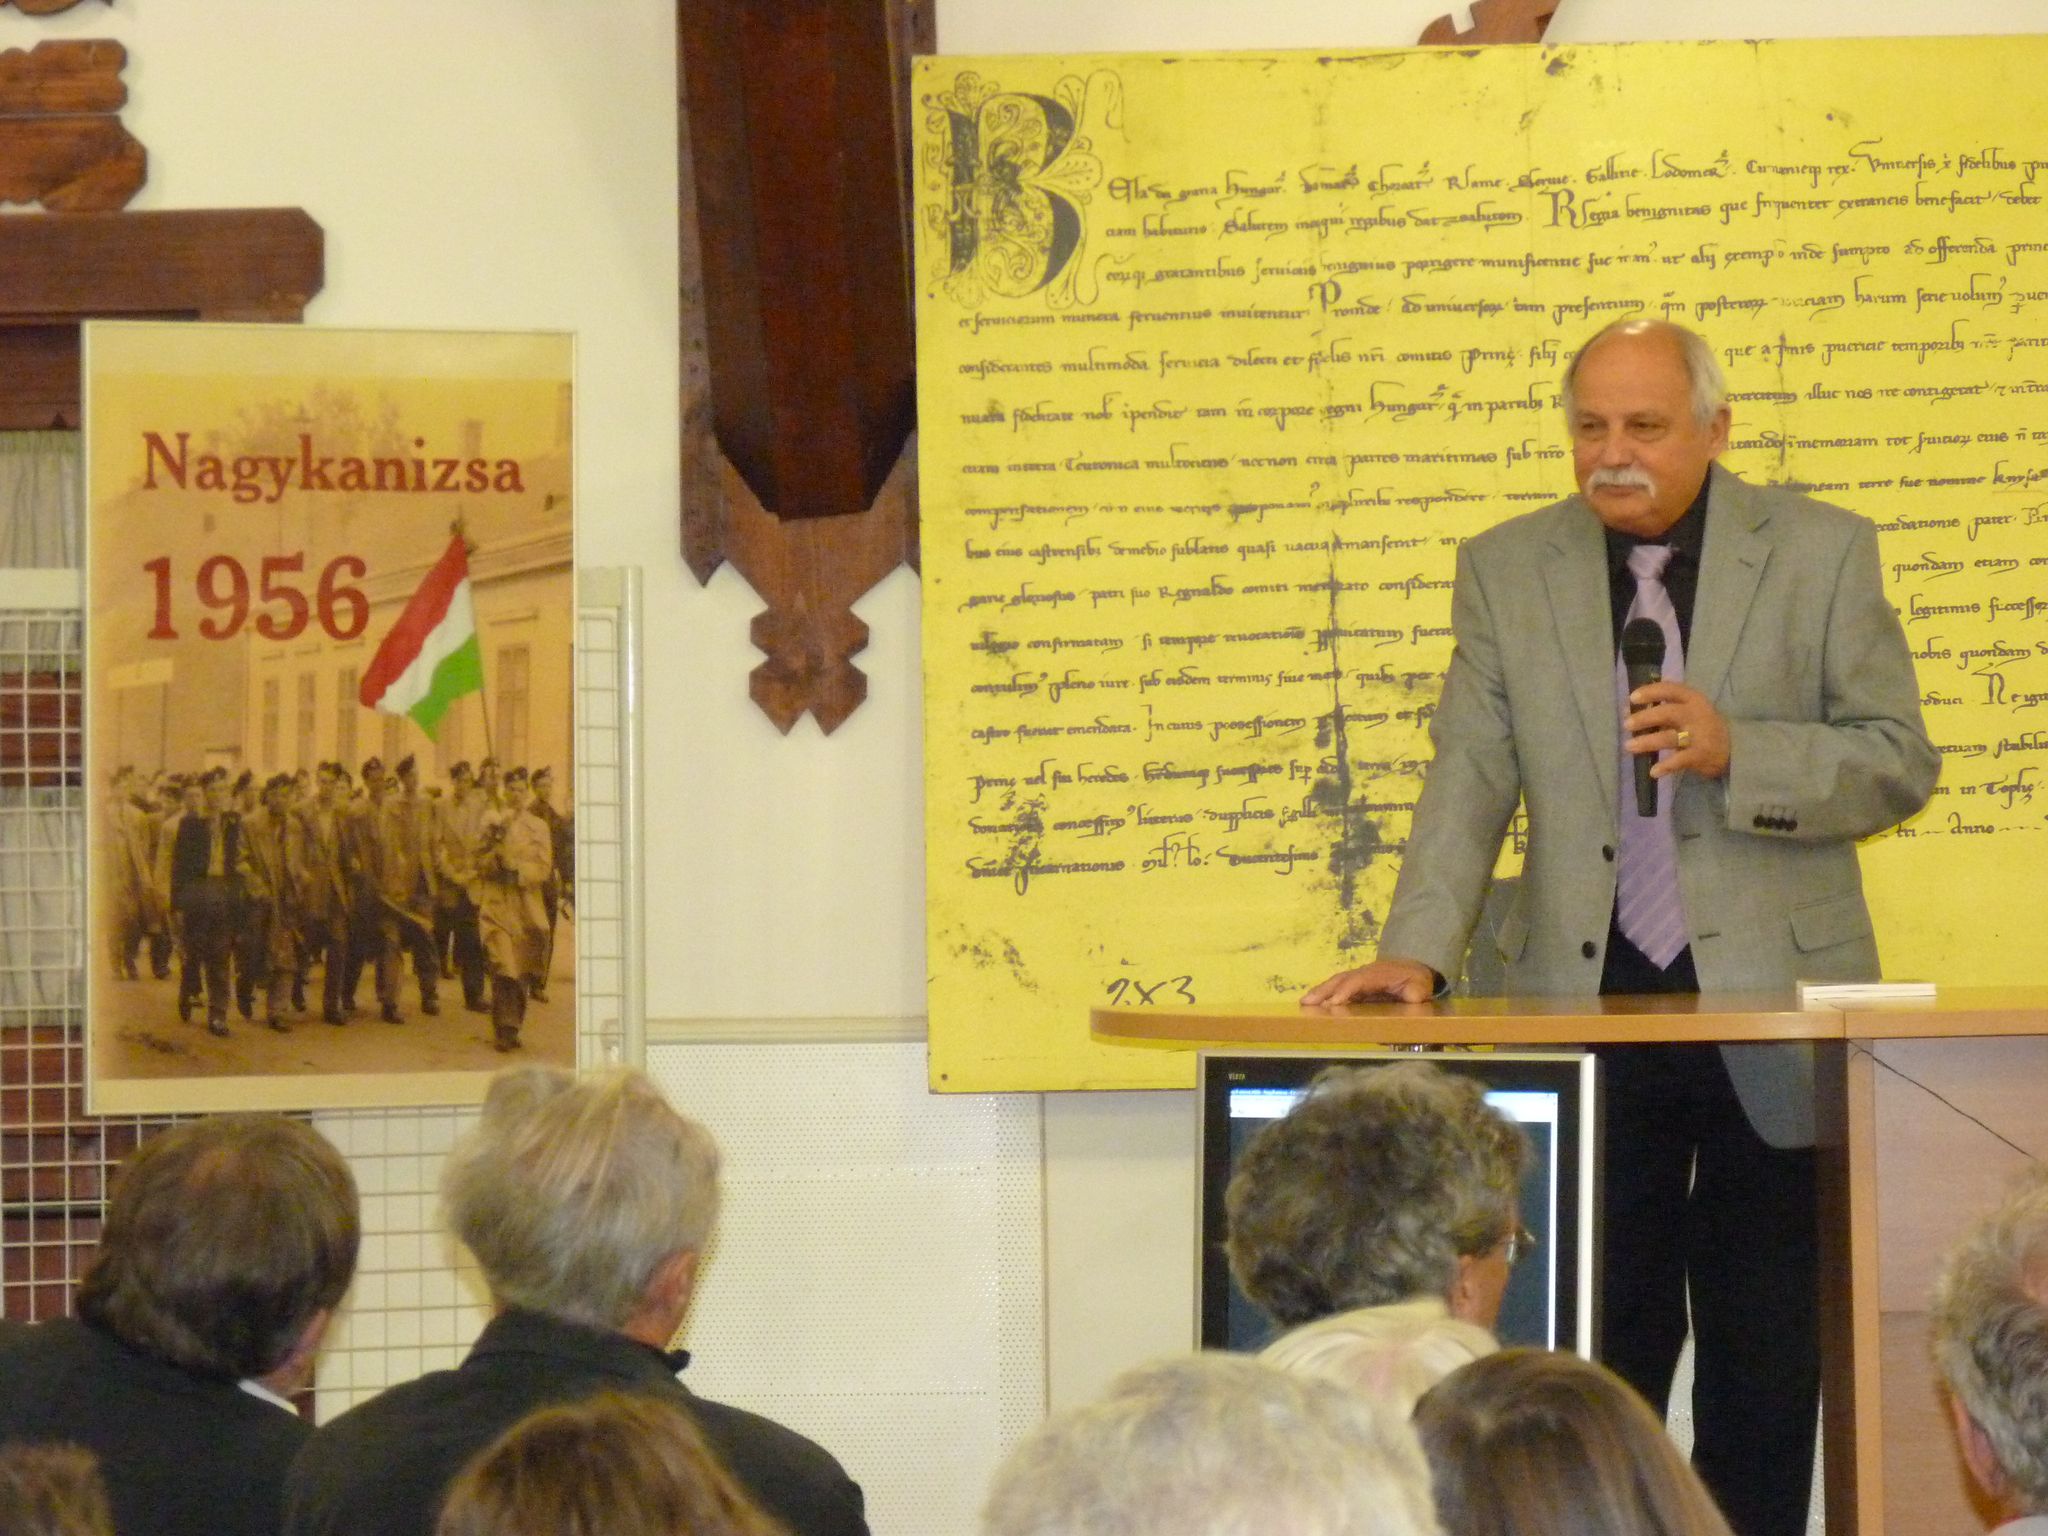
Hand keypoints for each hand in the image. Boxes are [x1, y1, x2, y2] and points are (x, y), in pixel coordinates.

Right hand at [1301, 957, 1439, 1004]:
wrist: (1416, 969)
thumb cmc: (1417, 982)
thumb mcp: (1420, 990)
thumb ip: (1414, 996)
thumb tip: (1406, 1001)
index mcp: (1380, 974)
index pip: (1359, 981)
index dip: (1346, 991)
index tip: (1333, 1003)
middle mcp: (1365, 972)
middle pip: (1342, 979)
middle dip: (1324, 990)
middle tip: (1307, 1002)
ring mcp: (1358, 976)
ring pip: (1336, 981)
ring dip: (1320, 991)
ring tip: (1304, 1002)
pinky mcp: (1355, 984)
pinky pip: (1337, 986)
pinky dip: (1324, 992)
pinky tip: (1313, 1001)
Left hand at [1625, 681, 1729, 780]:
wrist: (1734, 747)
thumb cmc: (1702, 725)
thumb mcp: (1688, 710)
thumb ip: (1662, 708)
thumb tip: (1627, 711)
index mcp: (1693, 699)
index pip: (1670, 690)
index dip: (1650, 692)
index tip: (1632, 698)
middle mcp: (1696, 714)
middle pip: (1667, 713)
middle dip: (1645, 718)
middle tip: (1627, 724)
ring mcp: (1700, 735)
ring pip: (1669, 737)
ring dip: (1647, 742)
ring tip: (1629, 746)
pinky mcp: (1701, 754)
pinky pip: (1680, 760)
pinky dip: (1666, 766)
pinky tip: (1653, 772)